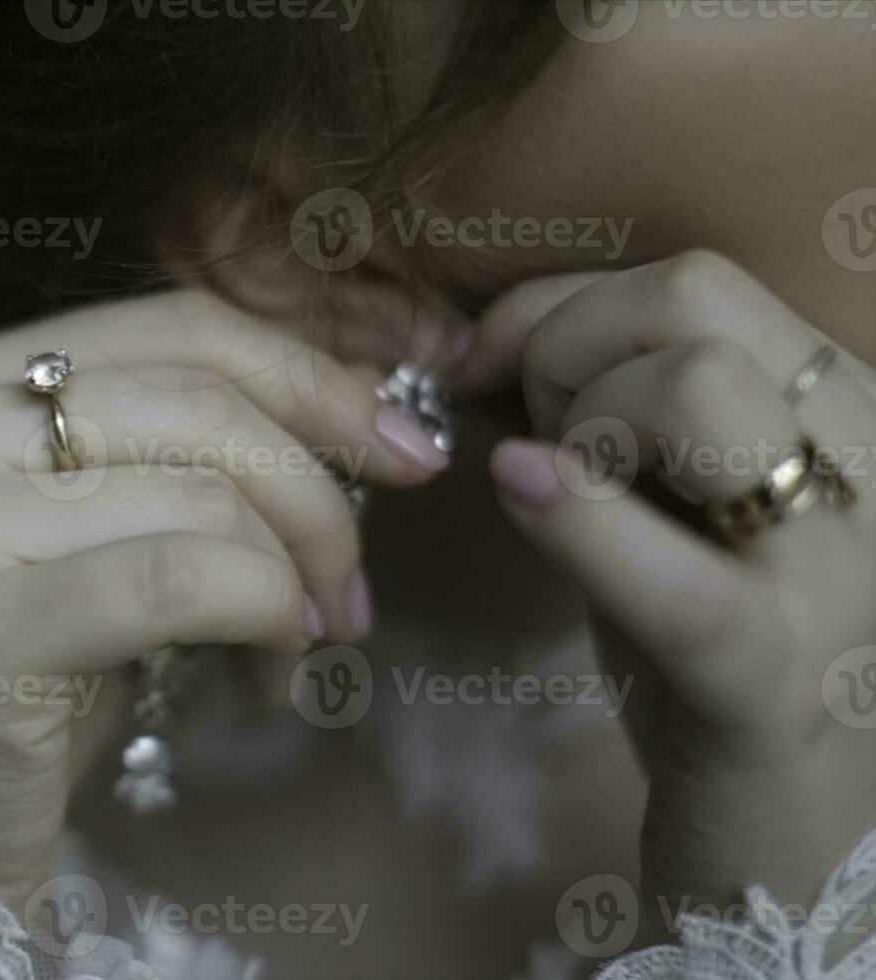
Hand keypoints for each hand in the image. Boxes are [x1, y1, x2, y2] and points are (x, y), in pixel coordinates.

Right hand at [0, 288, 452, 912]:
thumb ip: (194, 451)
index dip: (312, 379)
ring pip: (204, 496)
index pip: (176, 330)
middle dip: (319, 498)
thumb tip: (366, 392)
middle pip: (201, 404)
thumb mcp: (105, 533)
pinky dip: (264, 619)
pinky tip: (269, 674)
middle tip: (352, 593)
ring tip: (295, 650)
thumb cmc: (25, 679)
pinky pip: (183, 579)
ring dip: (293, 583)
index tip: (409, 450)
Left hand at [467, 251, 875, 917]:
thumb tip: (502, 335)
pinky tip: (517, 491)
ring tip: (550, 491)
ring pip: (696, 390)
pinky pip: (682, 578)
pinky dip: (580, 518)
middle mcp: (872, 466)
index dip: (560, 306)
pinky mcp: (779, 682)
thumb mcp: (676, 506)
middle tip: (526, 435)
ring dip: (575, 420)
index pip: (698, 281)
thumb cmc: (712, 658)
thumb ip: (620, 411)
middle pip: (694, 300)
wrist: (788, 845)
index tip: (486, 367)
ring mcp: (840, 574)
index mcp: (847, 413)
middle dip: (561, 346)